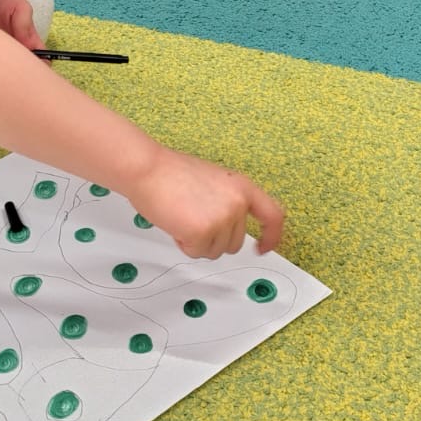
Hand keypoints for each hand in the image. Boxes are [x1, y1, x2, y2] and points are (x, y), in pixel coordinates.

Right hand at [124, 147, 284, 258]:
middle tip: (192, 216)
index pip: (272, 216)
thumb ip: (229, 201)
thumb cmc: (170, 172)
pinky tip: (175, 222)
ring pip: (215, 251)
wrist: (148, 168)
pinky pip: (197, 252)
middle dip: (213, 238)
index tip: (263, 247)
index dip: (271, 236)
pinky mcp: (203, 232)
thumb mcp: (213, 181)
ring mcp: (222, 219)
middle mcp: (237, 203)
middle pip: (235, 243)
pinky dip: (184, 243)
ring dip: (198, 241)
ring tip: (182, 216)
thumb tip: (230, 226)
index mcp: (242, 187)